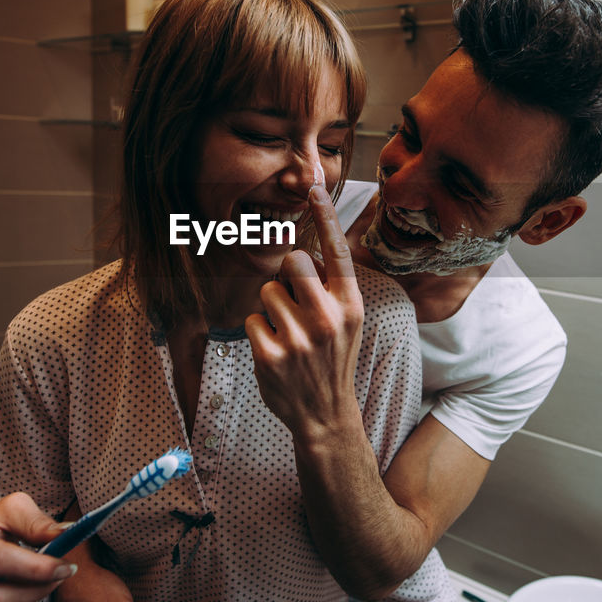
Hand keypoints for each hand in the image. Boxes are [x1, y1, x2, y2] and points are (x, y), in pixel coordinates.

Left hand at [246, 182, 364, 442]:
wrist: (326, 415)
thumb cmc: (333, 359)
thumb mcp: (348, 321)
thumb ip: (331, 288)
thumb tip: (301, 254)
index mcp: (350, 304)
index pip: (337, 251)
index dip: (326, 216)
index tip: (314, 186)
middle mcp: (328, 317)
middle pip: (292, 261)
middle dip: (288, 276)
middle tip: (296, 303)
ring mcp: (298, 338)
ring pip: (267, 290)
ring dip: (272, 308)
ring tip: (288, 334)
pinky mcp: (271, 355)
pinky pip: (252, 318)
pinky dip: (258, 331)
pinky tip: (275, 351)